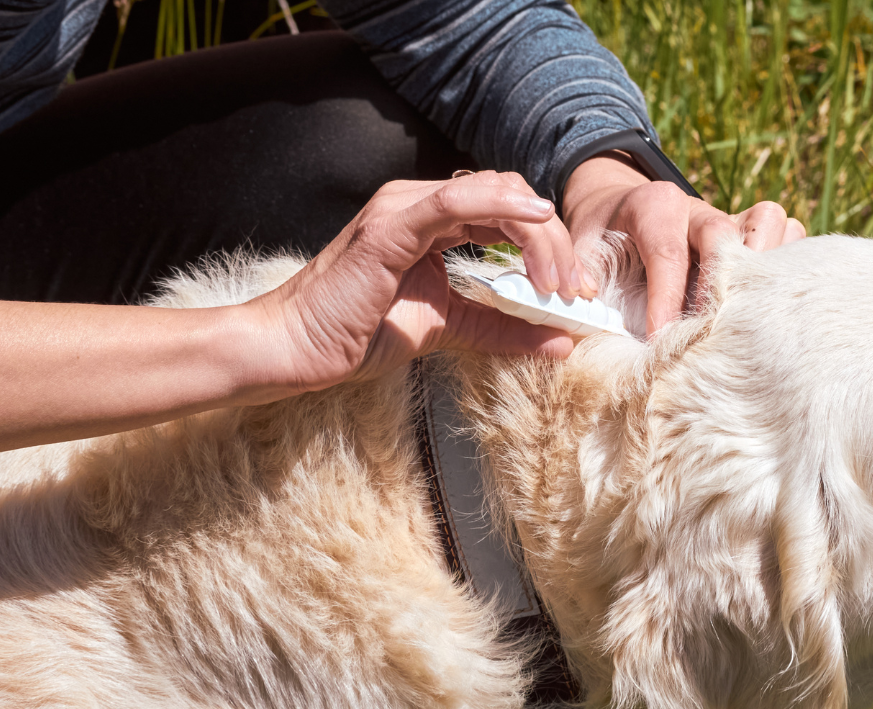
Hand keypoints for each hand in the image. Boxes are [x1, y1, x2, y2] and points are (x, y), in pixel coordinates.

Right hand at [247, 171, 584, 401]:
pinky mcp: (388, 227)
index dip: (550, 243)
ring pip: (492, 194)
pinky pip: (451, 202)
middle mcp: (417, 203)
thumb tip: (563, 342)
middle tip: (576, 290)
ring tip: (559, 281)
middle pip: (509, 198)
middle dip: (553, 240)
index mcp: (430, 220)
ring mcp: (401, 209)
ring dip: (538, 235)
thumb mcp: (450, 329)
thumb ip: (503, 330)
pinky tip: (534, 219)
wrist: (295, 349)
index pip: (506, 211)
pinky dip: (499, 207)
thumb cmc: (358, 333)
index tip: (577, 289)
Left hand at [561, 153, 805, 332]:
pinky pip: (789, 233)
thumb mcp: (580, 253)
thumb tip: (587, 318)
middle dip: (721, 285)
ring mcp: (730, 217)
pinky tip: (768, 301)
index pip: (668, 253)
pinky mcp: (752, 231)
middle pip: (726, 233)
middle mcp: (697, 208)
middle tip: (711, 331)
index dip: (666, 300)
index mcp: (653, 206)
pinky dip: (787, 262)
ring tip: (749, 311)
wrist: (619, 210)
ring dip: (765, 266)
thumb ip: (581, 280)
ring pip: (769, 221)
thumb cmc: (602, 240)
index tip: (660, 341)